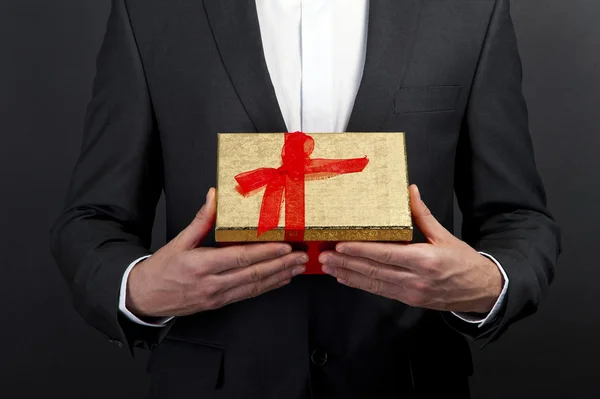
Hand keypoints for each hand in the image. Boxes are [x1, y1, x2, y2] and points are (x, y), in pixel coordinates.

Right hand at [126, 188, 308, 317]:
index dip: (265, 253)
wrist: (144, 297)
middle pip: (253, 274)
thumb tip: (213, 196)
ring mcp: (216, 296)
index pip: (240, 258)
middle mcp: (212, 283)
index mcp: (201, 265)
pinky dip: (266, 287)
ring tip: (297, 268)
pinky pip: (247, 294)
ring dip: (278, 277)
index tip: (284, 247)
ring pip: (254, 287)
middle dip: (281, 265)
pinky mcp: (218, 303)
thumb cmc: (161, 269)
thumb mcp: (178, 241)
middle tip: (300, 257)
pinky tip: (279, 280)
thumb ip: (201, 220)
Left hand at [318, 185, 502, 313]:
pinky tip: (346, 278)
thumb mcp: (444, 235)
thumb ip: (422, 215)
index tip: (341, 246)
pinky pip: (380, 291)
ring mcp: (411, 292)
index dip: (361, 251)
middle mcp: (416, 278)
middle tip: (324, 257)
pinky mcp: (408, 299)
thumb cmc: (464, 261)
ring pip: (373, 283)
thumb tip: (409, 191)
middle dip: (346, 263)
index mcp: (425, 259)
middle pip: (374, 271)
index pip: (386, 254)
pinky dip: (360, 284)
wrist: (482, 290)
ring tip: (328, 267)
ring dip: (348, 275)